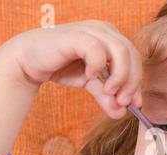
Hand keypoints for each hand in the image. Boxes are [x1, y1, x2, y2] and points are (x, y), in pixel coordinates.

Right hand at [11, 20, 141, 118]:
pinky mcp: (77, 35)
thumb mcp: (90, 84)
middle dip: (131, 82)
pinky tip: (88, 76)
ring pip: (121, 51)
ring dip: (119, 76)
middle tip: (123, 101)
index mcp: (112, 39)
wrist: (29, 61)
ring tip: (108, 91)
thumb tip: (122, 114)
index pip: (135, 59)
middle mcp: (105, 30)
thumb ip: (107, 97)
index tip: (134, 103)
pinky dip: (97, 66)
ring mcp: (91, 30)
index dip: (137, 82)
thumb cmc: (62, 67)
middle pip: (132, 55)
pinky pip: (97, 49)